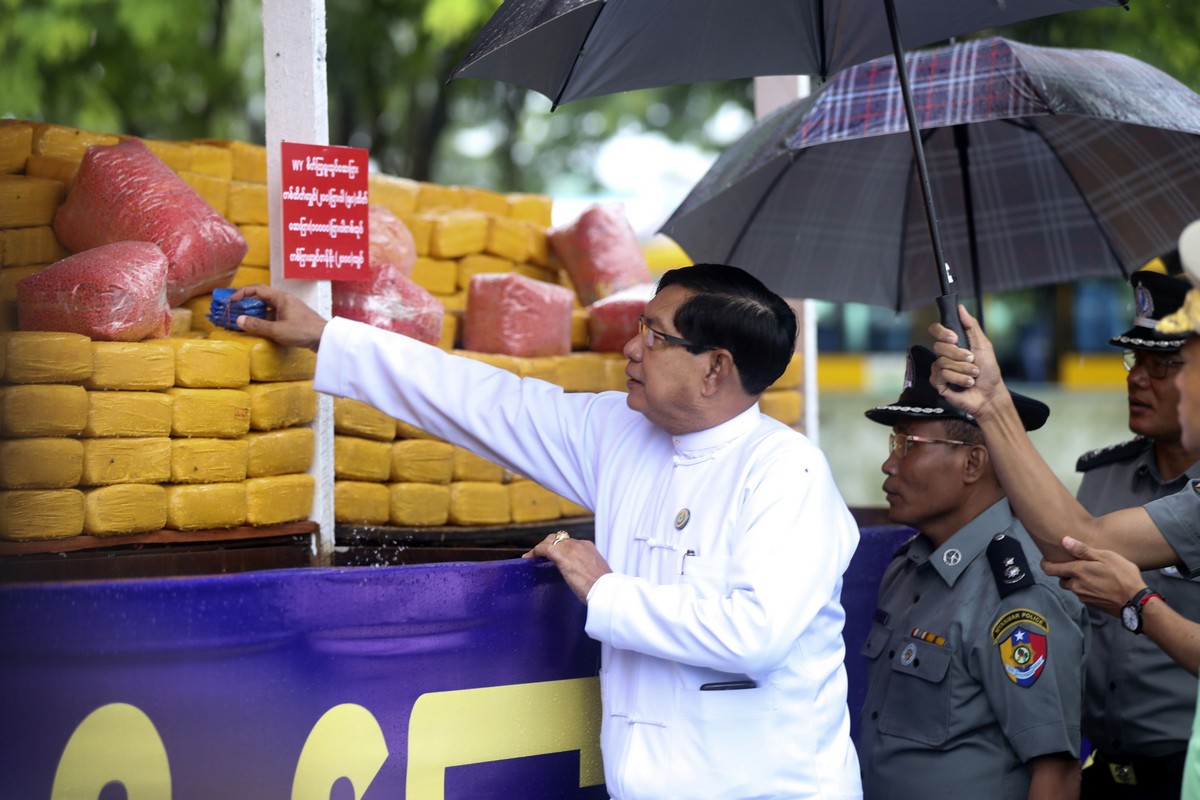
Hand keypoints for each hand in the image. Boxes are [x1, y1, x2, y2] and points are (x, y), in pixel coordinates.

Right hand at [229, 284, 327, 350]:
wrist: (325, 338)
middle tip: (235, 310)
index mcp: (281, 298)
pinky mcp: (294, 318)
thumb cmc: (302, 331)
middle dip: (247, 303)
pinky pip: (275, 315)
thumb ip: (257, 325)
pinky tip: (261, 328)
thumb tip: (238, 320)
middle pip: (262, 297)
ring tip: (245, 321)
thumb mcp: (276, 330)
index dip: (242, 293)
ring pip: (269, 308)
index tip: (231, 301)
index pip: (257, 289)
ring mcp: (290, 309)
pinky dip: (265, 319)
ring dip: (256, 313)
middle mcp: (285, 300)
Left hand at [524, 531, 612, 603]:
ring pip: (550, 541)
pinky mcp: (561, 556)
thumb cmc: (604, 588)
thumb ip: (589, 570)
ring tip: (533, 557)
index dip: (560, 547)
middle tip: (541, 555)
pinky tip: (529, 558)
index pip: (570, 542)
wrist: (605, 590)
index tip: (554, 556)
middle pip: (558, 539)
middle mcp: (579, 544)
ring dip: (540, 548)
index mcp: (589, 547)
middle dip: (549, 544)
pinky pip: (544, 549)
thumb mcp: (597, 574)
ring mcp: (570, 549)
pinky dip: (535, 552)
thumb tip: (586, 578)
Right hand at [927, 304, 998, 419]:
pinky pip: (942, 375)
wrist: (990, 394)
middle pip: (939, 347)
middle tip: (972, 360)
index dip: (942, 332)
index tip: (954, 338)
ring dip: (963, 369)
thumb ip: (971, 326)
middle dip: (959, 355)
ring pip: (942, 362)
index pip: (936, 330)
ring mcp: (940, 369)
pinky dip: (958, 379)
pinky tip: (966, 383)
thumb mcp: (983, 344)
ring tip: (973, 375)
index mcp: (953, 344)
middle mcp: (944, 355)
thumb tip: (961, 308)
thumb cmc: (989, 371)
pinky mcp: (938, 383)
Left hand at [1042, 536, 1146, 616]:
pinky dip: (1087, 590)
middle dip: (1066, 573)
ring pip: (1073, 588)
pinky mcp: (1093, 605)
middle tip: (1077, 566)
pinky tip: (1100, 585)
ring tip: (1092, 575)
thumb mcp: (1105, 557)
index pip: (1050, 569)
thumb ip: (1083, 550)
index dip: (1045, 564)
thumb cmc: (1122, 576)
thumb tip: (1064, 540)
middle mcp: (1076, 586)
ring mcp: (1084, 597)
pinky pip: (1084, 595)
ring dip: (1077, 582)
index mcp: (1076, 572)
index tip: (1046, 560)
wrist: (1136, 602)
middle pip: (1062, 579)